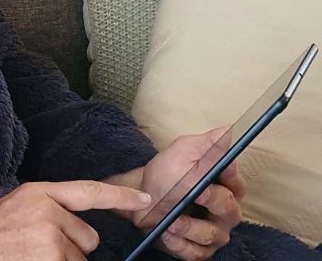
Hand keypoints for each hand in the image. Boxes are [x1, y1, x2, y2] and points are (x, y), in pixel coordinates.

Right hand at [0, 179, 152, 260]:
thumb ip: (49, 208)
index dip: (120, 198)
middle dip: (73, 247)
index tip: (145, 200)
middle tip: (39, 248)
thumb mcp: (19, 206)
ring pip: (79, 259)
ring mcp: (50, 239)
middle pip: (88, 237)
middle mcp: (49, 211)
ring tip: (31, 256)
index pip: (89, 192)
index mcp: (40, 191)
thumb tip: (78, 225)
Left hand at [133, 126, 245, 260]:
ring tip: (171, 221)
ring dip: (190, 227)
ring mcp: (213, 232)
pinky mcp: (199, 250)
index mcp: (224, 184)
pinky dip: (180, 244)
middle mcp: (224, 210)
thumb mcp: (183, 152)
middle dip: (212, 203)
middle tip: (193, 195)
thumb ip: (207, 144)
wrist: (142, 198)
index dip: (228, 178)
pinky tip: (168, 234)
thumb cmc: (166, 173)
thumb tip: (228, 131)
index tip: (214, 172)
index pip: (238, 183)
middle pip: (230, 210)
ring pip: (213, 235)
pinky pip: (197, 253)